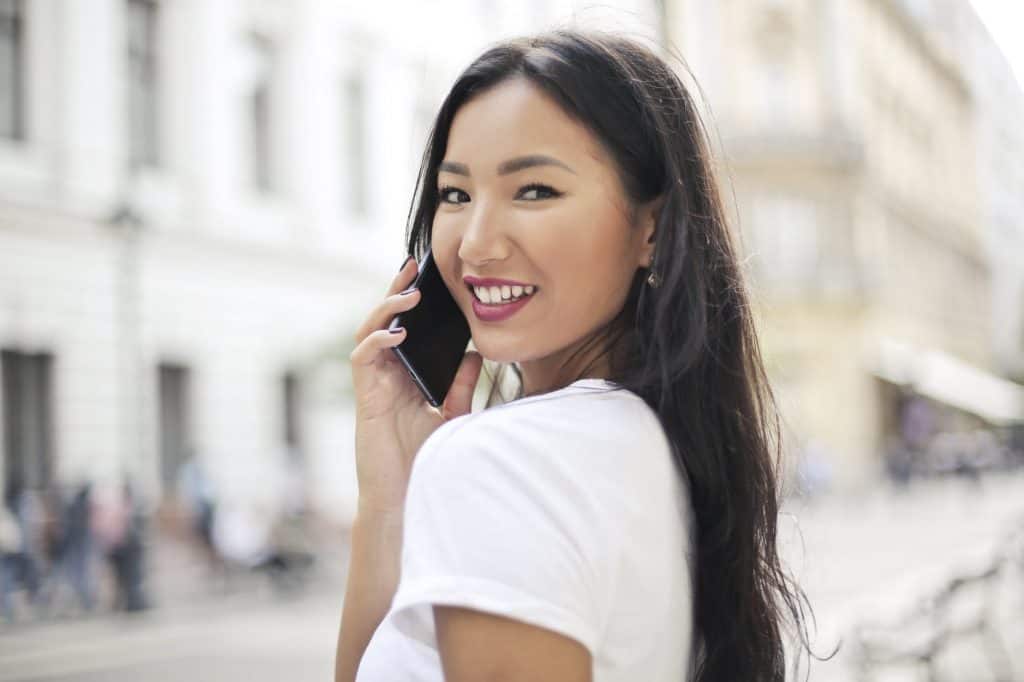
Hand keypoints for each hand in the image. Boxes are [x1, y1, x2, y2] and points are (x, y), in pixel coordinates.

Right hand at [349, 256, 482, 514]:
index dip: (409, 301)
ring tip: (409, 295)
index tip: (426, 276)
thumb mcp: (451, 416)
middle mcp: (385, 376)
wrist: (406, 496)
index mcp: (403, 376)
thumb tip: (477, 354)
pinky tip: (397, 334)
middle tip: (412, 267)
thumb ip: (460, 386)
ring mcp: (372, 386)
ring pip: (368, 333)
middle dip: (395, 292)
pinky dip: (377, 342)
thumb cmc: (424, 460)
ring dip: (386, 310)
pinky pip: (362, 360)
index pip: (402, 328)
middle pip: (383, 322)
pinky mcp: (365, 399)